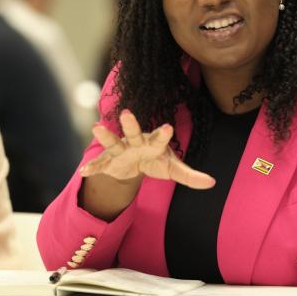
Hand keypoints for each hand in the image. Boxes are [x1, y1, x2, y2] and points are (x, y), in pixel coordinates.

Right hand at [80, 109, 214, 189]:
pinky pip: (100, 165)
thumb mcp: (173, 170)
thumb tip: (212, 183)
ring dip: (105, 136)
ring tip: (96, 127)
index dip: (163, 133)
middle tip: (127, 113)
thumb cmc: (155, 161)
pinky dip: (92, 168)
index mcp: (153, 143)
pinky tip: (84, 172)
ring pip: (113, 142)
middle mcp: (135, 142)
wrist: (133, 164)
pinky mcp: (108, 161)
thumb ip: (191, 176)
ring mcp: (120, 150)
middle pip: (133, 132)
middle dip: (130, 123)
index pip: (160, 137)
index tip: (168, 127)